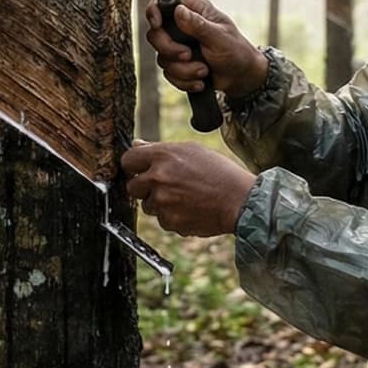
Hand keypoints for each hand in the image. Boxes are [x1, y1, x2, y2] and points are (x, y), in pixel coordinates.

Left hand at [121, 140, 257, 237]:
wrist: (240, 200)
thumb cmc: (220, 172)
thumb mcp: (192, 150)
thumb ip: (160, 149)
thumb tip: (137, 145)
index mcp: (162, 156)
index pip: (128, 160)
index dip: (133, 166)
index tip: (139, 170)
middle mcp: (158, 178)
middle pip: (132, 187)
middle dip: (145, 188)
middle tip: (166, 186)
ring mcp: (162, 202)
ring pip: (148, 206)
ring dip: (160, 204)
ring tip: (185, 197)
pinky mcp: (170, 222)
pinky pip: (162, 220)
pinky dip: (173, 217)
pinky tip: (191, 209)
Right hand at [143, 0, 267, 99]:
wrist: (240, 77)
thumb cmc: (236, 51)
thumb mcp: (220, 37)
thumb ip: (199, 25)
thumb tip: (179, 11)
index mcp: (193, 9)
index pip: (162, 2)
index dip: (154, 12)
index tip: (157, 25)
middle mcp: (181, 25)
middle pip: (155, 34)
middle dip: (170, 50)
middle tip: (188, 56)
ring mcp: (178, 45)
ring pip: (162, 58)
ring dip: (184, 70)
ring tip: (204, 71)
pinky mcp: (177, 63)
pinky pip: (168, 73)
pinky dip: (184, 80)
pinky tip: (200, 81)